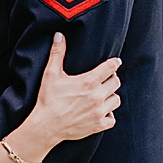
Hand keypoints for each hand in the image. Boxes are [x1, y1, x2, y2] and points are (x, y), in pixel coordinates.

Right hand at [31, 32, 120, 147]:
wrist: (46, 126)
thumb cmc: (48, 99)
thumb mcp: (50, 74)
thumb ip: (57, 53)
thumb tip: (59, 36)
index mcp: (88, 82)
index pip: (110, 68)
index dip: (114, 63)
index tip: (115, 61)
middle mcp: (97, 96)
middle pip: (116, 82)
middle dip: (111, 78)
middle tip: (105, 78)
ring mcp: (99, 111)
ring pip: (116, 100)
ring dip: (110, 96)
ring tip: (102, 95)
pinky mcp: (98, 125)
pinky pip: (112, 119)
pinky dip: (109, 114)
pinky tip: (101, 111)